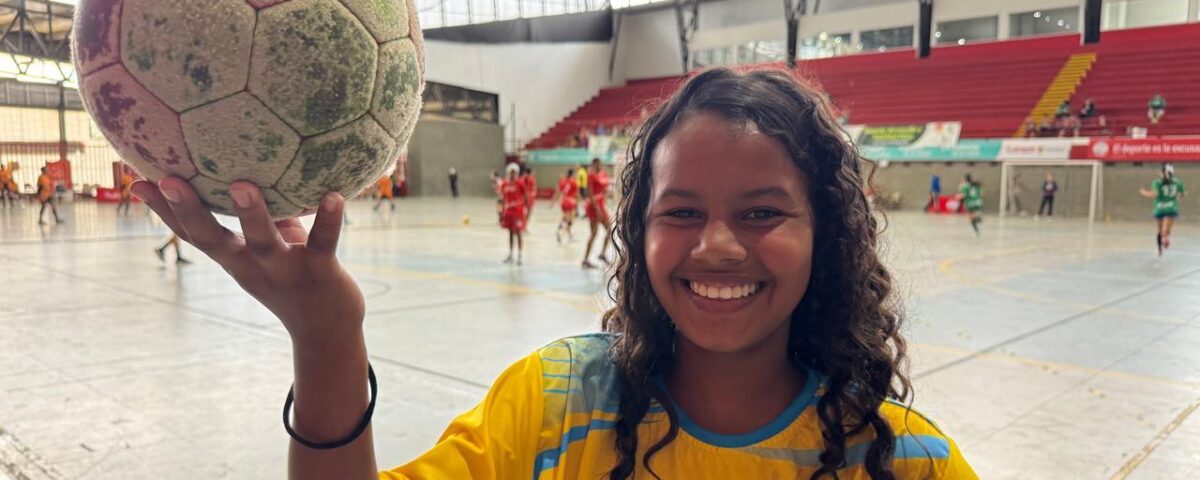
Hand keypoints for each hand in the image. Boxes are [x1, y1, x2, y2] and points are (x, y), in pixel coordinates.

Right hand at [133, 177, 364, 343]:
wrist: (327, 331)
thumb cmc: (296, 275)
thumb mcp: (270, 245)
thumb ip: (259, 212)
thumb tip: (245, 166)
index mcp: (235, 259)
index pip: (191, 233)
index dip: (163, 210)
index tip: (135, 179)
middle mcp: (253, 266)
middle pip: (213, 240)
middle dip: (189, 211)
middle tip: (168, 180)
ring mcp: (286, 271)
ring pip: (264, 243)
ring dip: (252, 215)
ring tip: (241, 185)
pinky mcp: (322, 273)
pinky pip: (325, 244)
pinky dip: (328, 221)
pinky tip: (334, 196)